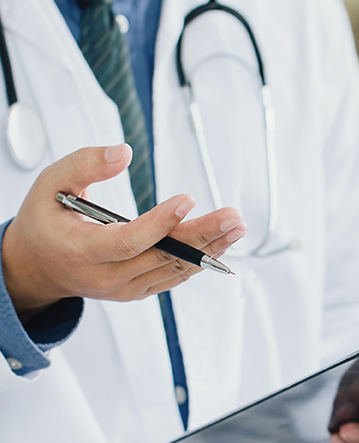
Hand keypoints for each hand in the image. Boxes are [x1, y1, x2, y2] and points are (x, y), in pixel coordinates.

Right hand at [2, 145, 246, 322]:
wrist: (39, 268)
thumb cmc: (46, 223)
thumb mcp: (50, 184)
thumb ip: (85, 164)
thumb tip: (124, 152)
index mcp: (83, 251)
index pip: (129, 241)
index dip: (161, 223)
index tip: (187, 200)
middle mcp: (108, 276)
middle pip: (163, 256)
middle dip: (202, 235)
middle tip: (232, 216)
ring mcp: (127, 288)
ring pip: (175, 268)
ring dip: (210, 248)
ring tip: (236, 226)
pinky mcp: (140, 290)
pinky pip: (175, 276)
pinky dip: (200, 260)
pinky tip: (222, 243)